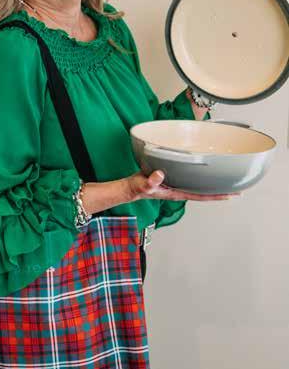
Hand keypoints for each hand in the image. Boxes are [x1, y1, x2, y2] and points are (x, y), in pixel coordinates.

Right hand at [126, 170, 241, 201]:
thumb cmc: (137, 187)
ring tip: (225, 180)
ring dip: (211, 184)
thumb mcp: (143, 184)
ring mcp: (177, 184)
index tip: (230, 195)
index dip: (215, 196)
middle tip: (237, 189)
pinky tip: (204, 172)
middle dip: (220, 192)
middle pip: (204, 192)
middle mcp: (179, 189)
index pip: (200, 196)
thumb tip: (160, 175)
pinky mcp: (173, 177)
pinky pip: (190, 178)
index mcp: (176, 192)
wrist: (131, 187)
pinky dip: (200, 176)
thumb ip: (150, 181)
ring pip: (198, 186)